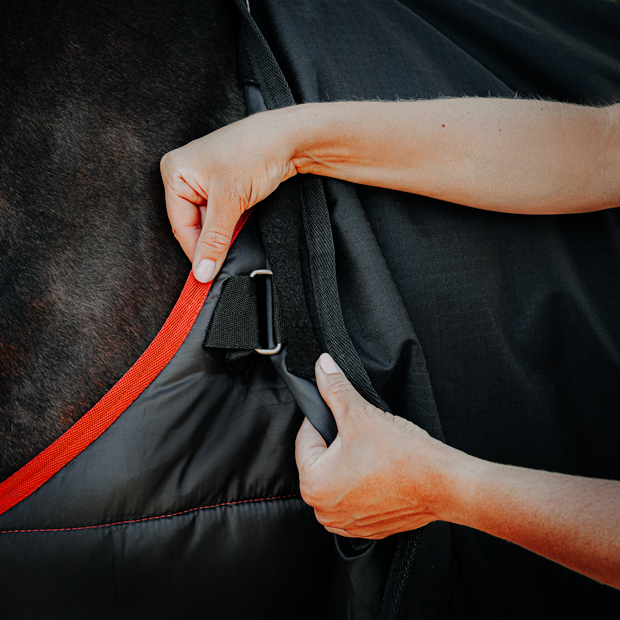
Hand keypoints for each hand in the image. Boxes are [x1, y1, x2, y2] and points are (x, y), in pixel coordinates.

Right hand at [160, 111, 296, 281]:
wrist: (289, 139)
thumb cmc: (255, 152)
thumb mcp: (230, 201)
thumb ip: (214, 239)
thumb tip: (202, 271)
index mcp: (174, 172)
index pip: (180, 225)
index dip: (196, 250)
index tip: (207, 274)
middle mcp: (185, 175)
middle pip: (193, 225)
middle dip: (211, 240)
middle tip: (225, 256)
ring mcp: (204, 181)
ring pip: (209, 223)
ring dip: (223, 232)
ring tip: (239, 227)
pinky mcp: (222, 187)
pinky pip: (220, 216)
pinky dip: (231, 224)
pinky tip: (242, 221)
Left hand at [295, 353, 464, 538]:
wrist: (444, 484)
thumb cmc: (403, 456)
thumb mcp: (360, 413)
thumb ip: (334, 388)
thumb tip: (322, 366)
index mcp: (313, 484)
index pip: (306, 438)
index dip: (325, 419)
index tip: (344, 416)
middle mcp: (324, 510)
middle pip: (320, 460)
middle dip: (336, 443)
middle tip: (362, 434)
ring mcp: (346, 523)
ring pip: (338, 479)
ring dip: (349, 464)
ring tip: (373, 453)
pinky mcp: (367, 527)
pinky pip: (355, 498)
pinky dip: (364, 485)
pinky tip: (381, 472)